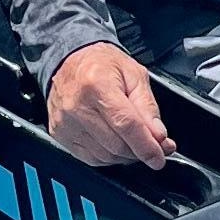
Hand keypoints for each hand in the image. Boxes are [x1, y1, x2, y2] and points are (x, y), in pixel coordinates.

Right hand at [47, 41, 170, 172]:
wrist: (68, 61)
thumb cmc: (100, 64)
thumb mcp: (134, 74)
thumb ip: (148, 106)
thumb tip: (158, 136)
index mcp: (97, 85)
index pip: (126, 125)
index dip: (146, 146)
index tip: (159, 157)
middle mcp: (77, 106)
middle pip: (116, 145)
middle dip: (139, 151)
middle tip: (153, 145)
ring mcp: (66, 123)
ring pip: (105, 156)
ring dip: (125, 155)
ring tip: (132, 139)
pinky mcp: (60, 134)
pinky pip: (91, 158)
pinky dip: (109, 156)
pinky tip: (114, 142)